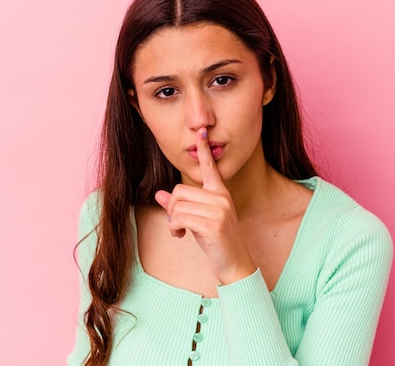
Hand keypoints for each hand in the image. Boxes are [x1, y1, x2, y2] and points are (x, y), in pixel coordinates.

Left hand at [155, 128, 256, 284]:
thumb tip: (159, 194)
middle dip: (172, 209)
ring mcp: (218, 210)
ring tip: (180, 232)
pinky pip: (179, 218)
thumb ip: (180, 205)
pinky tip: (181, 236)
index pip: (210, 167)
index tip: (201, 130)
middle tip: (177, 223)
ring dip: (172, 222)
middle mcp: (221, 197)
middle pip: (179, 191)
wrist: (235, 264)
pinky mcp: (212, 224)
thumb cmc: (216, 241)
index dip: (204, 148)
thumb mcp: (198, 220)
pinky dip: (174, 229)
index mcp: (220, 192)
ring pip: (177, 206)